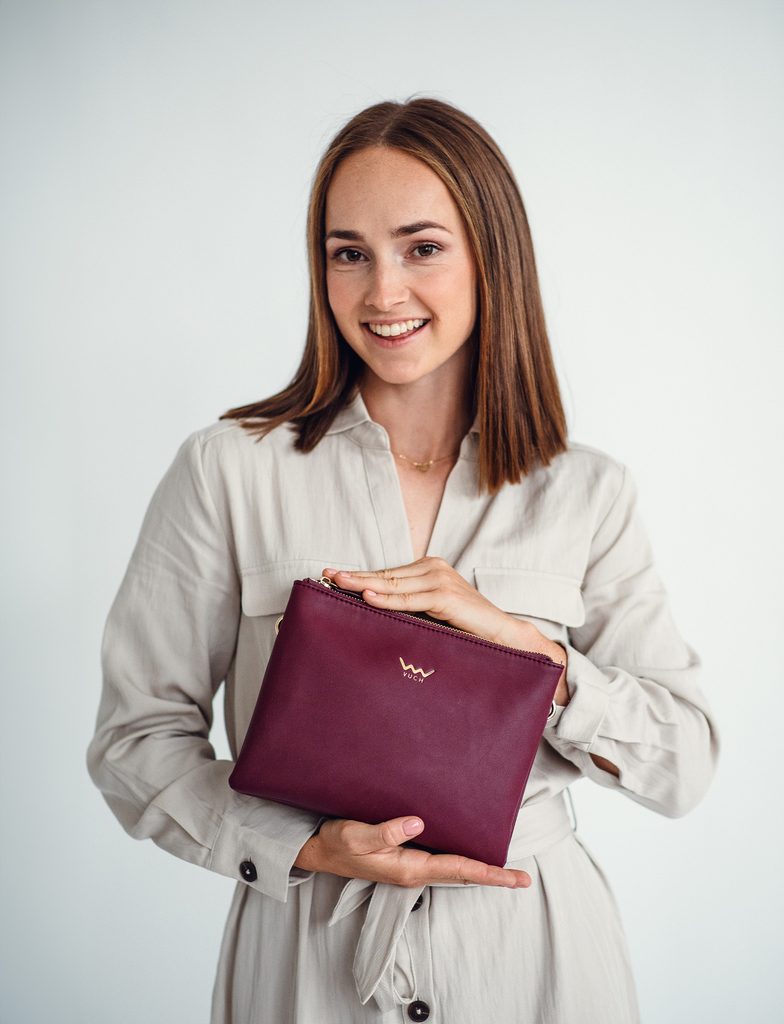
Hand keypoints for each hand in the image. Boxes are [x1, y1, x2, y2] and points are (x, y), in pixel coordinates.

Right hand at [293, 814, 531, 888]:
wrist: (319, 849)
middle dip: (493, 877)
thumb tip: (418, 822)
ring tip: (505, 868)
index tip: (516, 879)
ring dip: (479, 869)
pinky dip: (461, 860)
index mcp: (409, 868)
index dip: (489, 873)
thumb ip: (386, 830)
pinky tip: (468, 851)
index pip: (458, 870)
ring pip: (454, 869)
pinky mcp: (405, 857)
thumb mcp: (357, 834)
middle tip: (523, 879)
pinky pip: (442, 860)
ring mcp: (411, 866)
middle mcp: (415, 870)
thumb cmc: (337, 842)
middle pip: (463, 874)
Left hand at [322, 557, 568, 703]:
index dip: (360, 575)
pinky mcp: (446, 596)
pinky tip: (367, 597)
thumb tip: (373, 612)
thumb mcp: (433, 614)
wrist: (504, 636)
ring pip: (393, 584)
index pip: (387, 573)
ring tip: (339, 583)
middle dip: (355, 576)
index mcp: (429, 569)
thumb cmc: (468, 629)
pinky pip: (409, 599)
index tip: (333, 575)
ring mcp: (439, 579)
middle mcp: (433, 568)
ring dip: (363, 584)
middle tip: (327, 575)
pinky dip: (387, 599)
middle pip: (385, 575)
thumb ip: (409, 608)